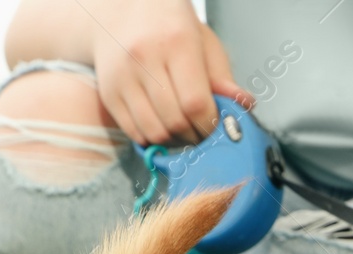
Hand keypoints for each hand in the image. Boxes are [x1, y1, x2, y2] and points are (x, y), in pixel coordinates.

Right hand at [88, 0, 251, 144]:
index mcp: (175, 44)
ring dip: (174, 141)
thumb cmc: (170, 29)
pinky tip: (163, 126)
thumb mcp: (203, 43)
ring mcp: (122, 77)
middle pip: (175, 121)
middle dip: (195, 136)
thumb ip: (223, 77)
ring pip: (153, 131)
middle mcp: (144, 59)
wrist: (122, 13)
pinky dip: (152, 138)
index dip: (210, 125)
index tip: (217, 128)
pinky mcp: (108, 92)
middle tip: (202, 133)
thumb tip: (244, 104)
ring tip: (183, 130)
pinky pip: (133, 132)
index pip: (195, 103)